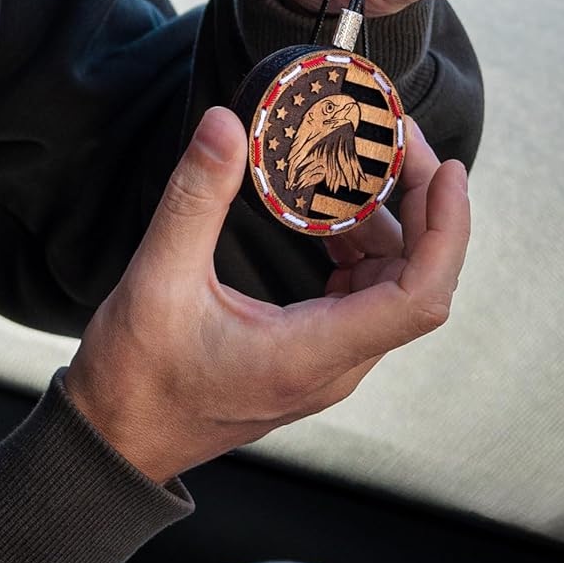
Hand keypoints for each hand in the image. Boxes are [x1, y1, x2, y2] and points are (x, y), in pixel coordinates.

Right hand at [63, 107, 468, 483]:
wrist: (118, 437)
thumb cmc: (137, 375)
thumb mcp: (159, 276)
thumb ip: (196, 197)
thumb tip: (225, 125)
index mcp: (311, 354)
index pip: (418, 296)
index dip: (445, 230)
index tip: (445, 171)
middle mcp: (333, 364)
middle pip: (413, 282)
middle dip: (419, 207)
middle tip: (396, 141)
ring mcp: (324, 364)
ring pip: (388, 289)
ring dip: (388, 225)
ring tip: (362, 165)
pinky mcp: (307, 356)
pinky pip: (359, 298)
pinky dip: (358, 248)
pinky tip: (329, 214)